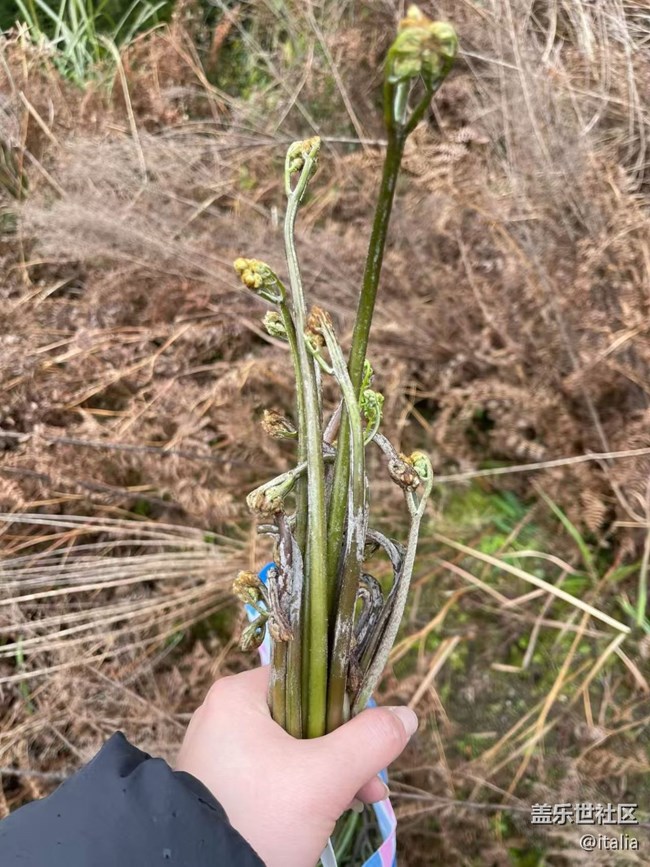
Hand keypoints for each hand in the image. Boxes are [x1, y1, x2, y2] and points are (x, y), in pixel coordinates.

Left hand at [176, 665, 416, 866]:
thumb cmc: (260, 818)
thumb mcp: (325, 778)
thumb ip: (371, 741)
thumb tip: (407, 716)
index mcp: (237, 696)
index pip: (307, 678)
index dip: (346, 705)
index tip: (373, 738)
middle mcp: (222, 717)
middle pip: (303, 717)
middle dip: (345, 751)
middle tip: (372, 785)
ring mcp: (218, 756)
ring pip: (291, 751)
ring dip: (330, 774)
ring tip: (359, 803)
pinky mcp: (220, 789)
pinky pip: (272, 776)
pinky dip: (302, 790)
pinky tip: (328, 813)